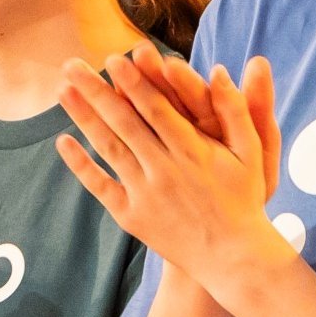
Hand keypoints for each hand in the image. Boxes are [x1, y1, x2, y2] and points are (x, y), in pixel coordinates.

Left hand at [55, 52, 294, 283]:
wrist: (232, 257)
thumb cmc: (244, 198)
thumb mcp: (252, 152)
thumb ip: (235, 110)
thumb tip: (220, 71)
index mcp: (194, 149)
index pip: (157, 108)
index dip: (134, 82)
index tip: (114, 59)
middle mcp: (165, 168)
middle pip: (125, 122)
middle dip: (97, 91)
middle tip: (73, 65)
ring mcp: (146, 193)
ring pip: (109, 148)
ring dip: (84, 118)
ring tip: (63, 91)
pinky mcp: (133, 215)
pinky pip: (101, 186)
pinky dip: (81, 165)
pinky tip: (63, 142)